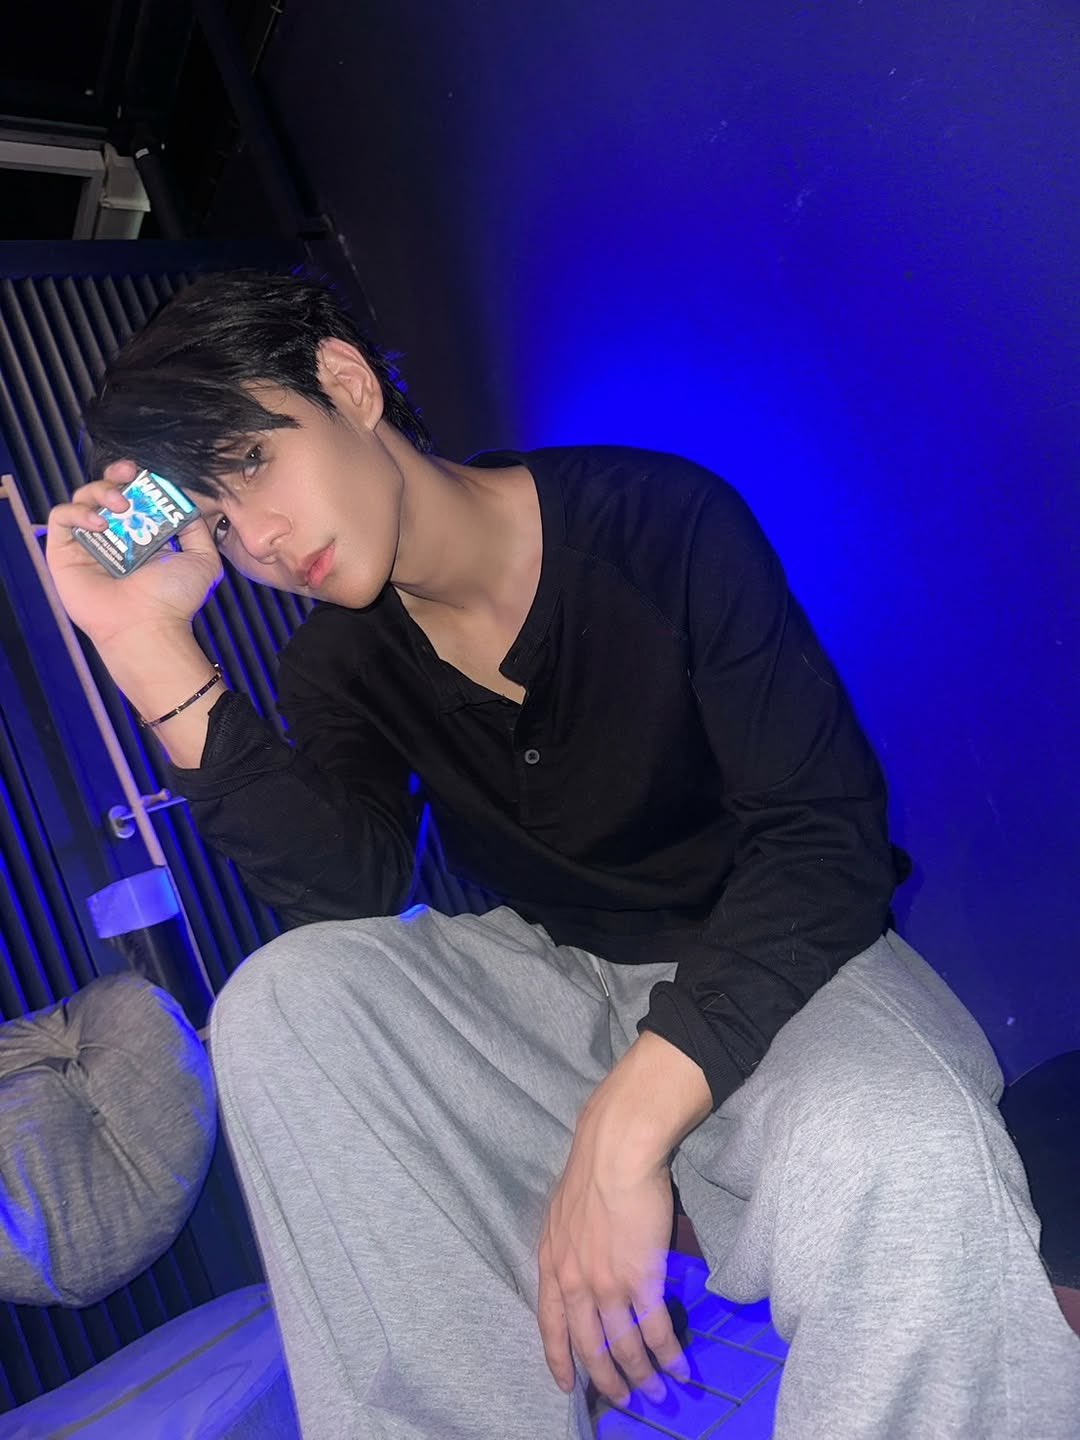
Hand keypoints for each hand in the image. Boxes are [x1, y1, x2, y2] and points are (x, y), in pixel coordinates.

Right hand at [45, 460, 222, 647]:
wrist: (148, 628)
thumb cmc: (174, 600)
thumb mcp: (202, 559)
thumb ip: (196, 529)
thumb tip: (188, 503)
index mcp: (141, 535)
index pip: (133, 495)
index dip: (137, 478)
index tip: (145, 471)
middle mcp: (113, 537)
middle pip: (105, 490)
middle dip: (116, 475)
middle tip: (128, 474)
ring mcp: (88, 544)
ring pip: (82, 497)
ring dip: (100, 490)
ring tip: (119, 504)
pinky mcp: (64, 552)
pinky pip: (61, 517)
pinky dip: (78, 511)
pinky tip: (100, 525)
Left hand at [537, 1105, 689, 1406]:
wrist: (616, 1149)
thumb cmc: (593, 1169)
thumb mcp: (563, 1215)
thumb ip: (570, 1248)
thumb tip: (588, 1265)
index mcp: (551, 1264)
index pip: (551, 1326)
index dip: (559, 1360)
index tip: (566, 1385)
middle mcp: (574, 1282)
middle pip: (589, 1347)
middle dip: (607, 1380)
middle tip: (624, 1399)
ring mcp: (607, 1284)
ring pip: (624, 1347)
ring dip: (642, 1376)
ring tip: (657, 1392)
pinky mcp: (641, 1279)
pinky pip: (655, 1331)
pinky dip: (669, 1355)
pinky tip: (680, 1368)